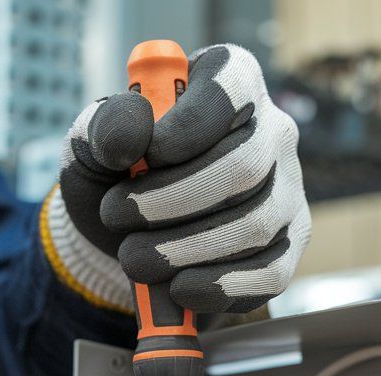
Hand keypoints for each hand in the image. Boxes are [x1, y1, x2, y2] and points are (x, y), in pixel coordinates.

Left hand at [47, 43, 309, 313]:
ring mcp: (288, 189)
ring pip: (255, 224)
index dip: (182, 130)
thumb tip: (132, 133)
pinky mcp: (288, 244)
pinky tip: (178, 290)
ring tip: (134, 259)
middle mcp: (273, 129)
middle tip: (117, 217)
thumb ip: (103, 128)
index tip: (138, 160)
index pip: (227, 92)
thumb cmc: (114, 177)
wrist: (125, 237)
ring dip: (185, 249)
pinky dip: (219, 288)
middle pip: (245, 165)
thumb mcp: (91, 144)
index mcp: (229, 80)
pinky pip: (271, 272)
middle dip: (172, 200)